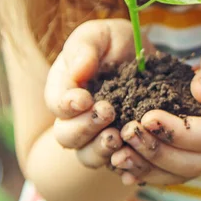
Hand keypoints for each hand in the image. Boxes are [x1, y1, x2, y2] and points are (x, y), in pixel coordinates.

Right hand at [44, 18, 152, 169]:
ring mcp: (97, 136)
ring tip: (117, 137)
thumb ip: (86, 48)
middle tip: (107, 112)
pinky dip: (124, 165)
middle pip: (67, 136)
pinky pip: (117, 165)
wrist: (144, 58)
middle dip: (85, 127)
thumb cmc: (114, 43)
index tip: (84, 99)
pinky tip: (134, 156)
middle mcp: (76, 118)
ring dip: (101, 149)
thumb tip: (79, 72)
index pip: (57, 104)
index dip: (68, 105)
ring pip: (88, 156)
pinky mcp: (121, 148)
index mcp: (65, 90)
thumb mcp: (100, 35)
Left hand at [110, 38, 200, 185]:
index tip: (147, 116)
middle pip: (193, 162)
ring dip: (148, 167)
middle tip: (126, 132)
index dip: (176, 131)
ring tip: (119, 154)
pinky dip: (149, 172)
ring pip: (181, 174)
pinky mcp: (199, 158)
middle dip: (156, 151)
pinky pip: (174, 173)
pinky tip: (124, 166)